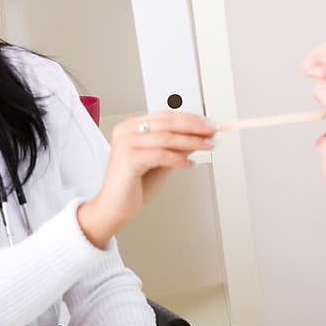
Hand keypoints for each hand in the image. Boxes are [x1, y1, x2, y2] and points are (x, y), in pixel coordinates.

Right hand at [77, 112, 215, 247]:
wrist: (114, 209)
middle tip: (212, 131)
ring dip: (191, 142)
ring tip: (207, 146)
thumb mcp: (160, 163)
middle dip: (194, 127)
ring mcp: (126, 144)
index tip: (208, 124)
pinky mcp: (128, 159)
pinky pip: (161, 155)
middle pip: (167, 123)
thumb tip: (199, 138)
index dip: (190, 119)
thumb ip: (176, 149)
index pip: (166, 116)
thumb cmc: (133, 187)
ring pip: (166, 137)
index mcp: (132, 127)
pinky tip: (190, 164)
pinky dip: (179, 159)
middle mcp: (126, 131)